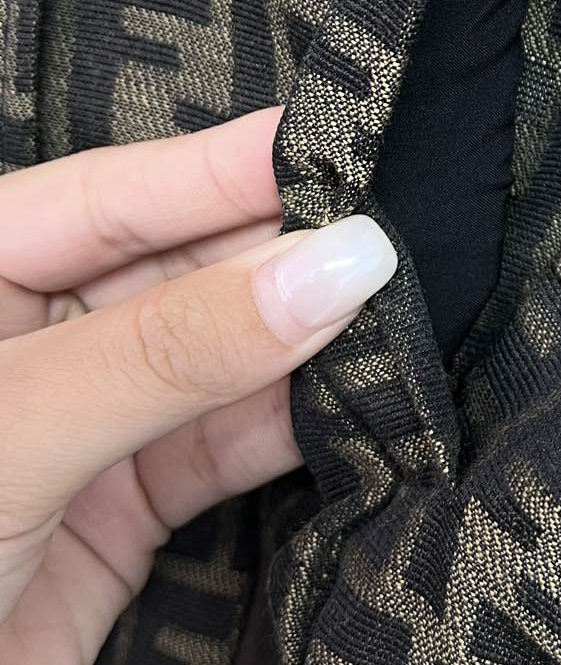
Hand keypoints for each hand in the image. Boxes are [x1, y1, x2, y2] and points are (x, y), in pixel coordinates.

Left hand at [0, 108, 396, 664]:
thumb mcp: (18, 434)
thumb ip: (174, 348)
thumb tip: (336, 263)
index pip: (113, 193)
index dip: (229, 168)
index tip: (354, 142)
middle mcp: (27, 343)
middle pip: (181, 269)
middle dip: (288, 256)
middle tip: (410, 239)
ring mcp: (78, 432)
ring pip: (220, 362)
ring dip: (311, 348)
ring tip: (417, 317)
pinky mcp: (120, 522)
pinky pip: (229, 449)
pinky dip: (303, 431)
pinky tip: (371, 406)